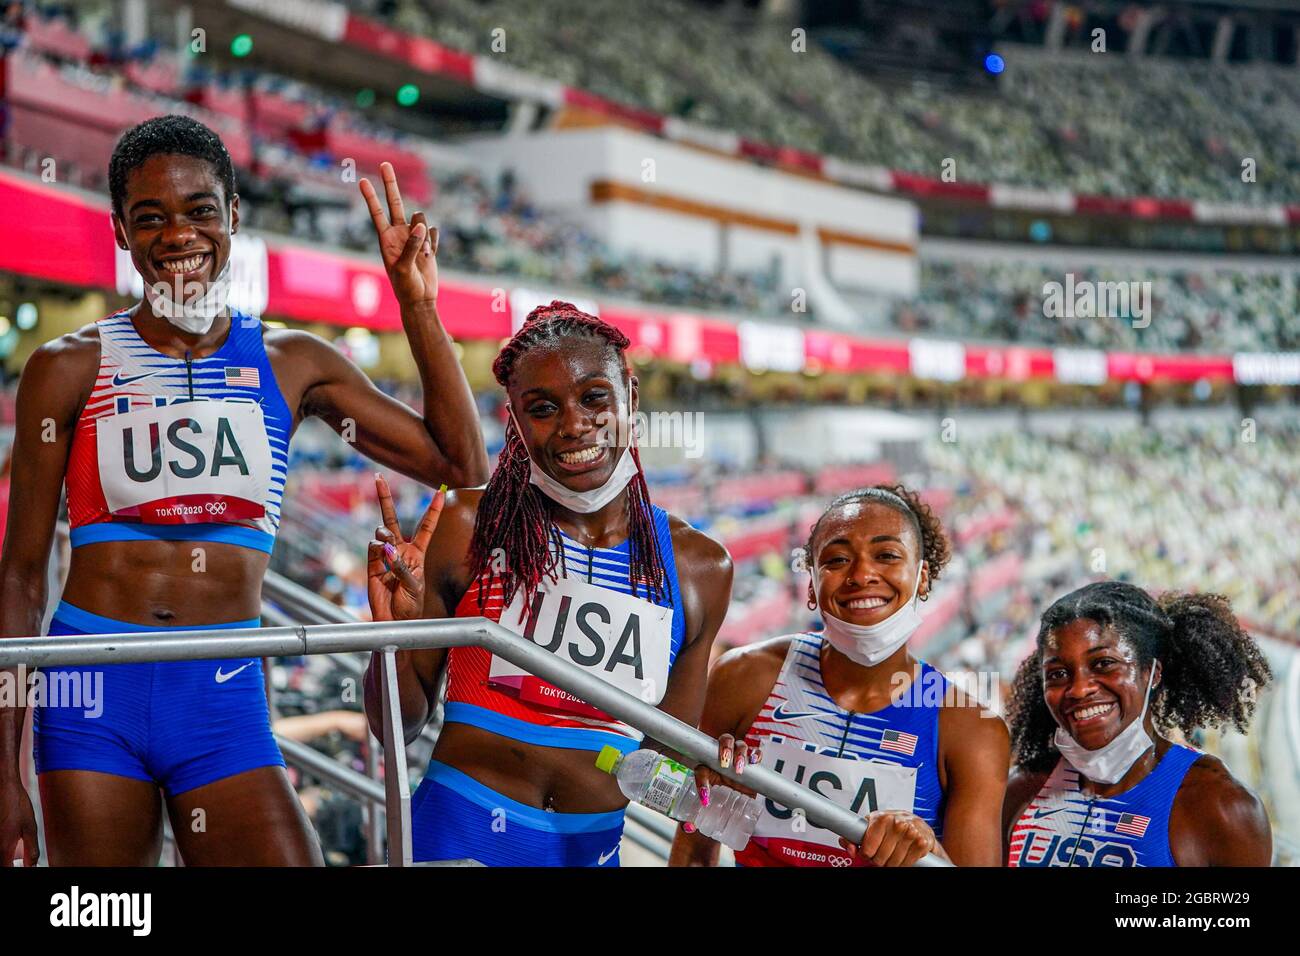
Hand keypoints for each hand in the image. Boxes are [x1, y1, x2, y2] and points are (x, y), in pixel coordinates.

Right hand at [0, 780, 38, 866]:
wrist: (4, 787)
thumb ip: (32, 849)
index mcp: (4, 848)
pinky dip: (3, 852)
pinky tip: (8, 849)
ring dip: (4, 858)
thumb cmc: (17, 805)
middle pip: (1, 864)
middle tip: (18, 863)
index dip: (15, 873)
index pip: (7, 870)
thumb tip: (32, 866)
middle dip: (8, 865)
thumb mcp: (30, 827)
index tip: (22, 869)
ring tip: (13, 857)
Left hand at [360, 162, 437, 308]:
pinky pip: (433, 232)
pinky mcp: (427, 243)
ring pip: (421, 218)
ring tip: (424, 254)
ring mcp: (413, 237)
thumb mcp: (404, 269)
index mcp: (387, 239)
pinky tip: (430, 256)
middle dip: (390, 183)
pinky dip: (434, 243)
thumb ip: (412, 246)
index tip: (363, 181)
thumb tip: (421, 224)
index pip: (377, 213)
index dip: (371, 197)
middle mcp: (399, 234)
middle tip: (385, 163)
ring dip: (424, 234)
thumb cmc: (406, 287)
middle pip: (394, 203)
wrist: (421, 300)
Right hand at [366, 474, 444, 622]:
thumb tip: (387, 548)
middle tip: (377, 478)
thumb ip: (401, 566)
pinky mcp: (371, 564)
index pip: (426, 526)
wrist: (394, 621)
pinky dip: (378, 551)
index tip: (440, 490)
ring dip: (385, 536)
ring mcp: (385, 556)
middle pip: (394, 519)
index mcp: (418, 553)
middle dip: (385, 498)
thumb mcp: (414, 586)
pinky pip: (373, 548)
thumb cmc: (411, 606)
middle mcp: (401, 550)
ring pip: (382, 532)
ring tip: (388, 549)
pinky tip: (382, 559)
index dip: (433, 509)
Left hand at [684, 733, 760, 833]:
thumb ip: (692, 820)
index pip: (701, 769)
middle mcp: (722, 761)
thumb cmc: (714, 805)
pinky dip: (756, 754)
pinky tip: (754, 761)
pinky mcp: (751, 767)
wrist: (733, 808)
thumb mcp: (704, 813)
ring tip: (739, 768)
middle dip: (724, 749)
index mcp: (706, 769)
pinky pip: (756, 752)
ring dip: (740, 753)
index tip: (705, 796)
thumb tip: (688, 827)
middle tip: (725, 764)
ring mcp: (737, 760)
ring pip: (739, 745)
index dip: (702, 781)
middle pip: (723, 742)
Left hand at [839, 809, 942, 866]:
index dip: (866, 854)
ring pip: (893, 863)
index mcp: (881, 818)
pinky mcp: (921, 843)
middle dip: (878, 860)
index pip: (867, 849)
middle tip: (881, 854)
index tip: (868, 852)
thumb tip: (849, 849)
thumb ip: (855, 836)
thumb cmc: (892, 824)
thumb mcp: (872, 826)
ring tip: (891, 854)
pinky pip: (906, 864)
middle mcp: (897, 823)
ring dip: (891, 863)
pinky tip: (902, 855)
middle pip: (879, 858)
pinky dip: (903, 864)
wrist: (917, 823)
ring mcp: (910, 833)